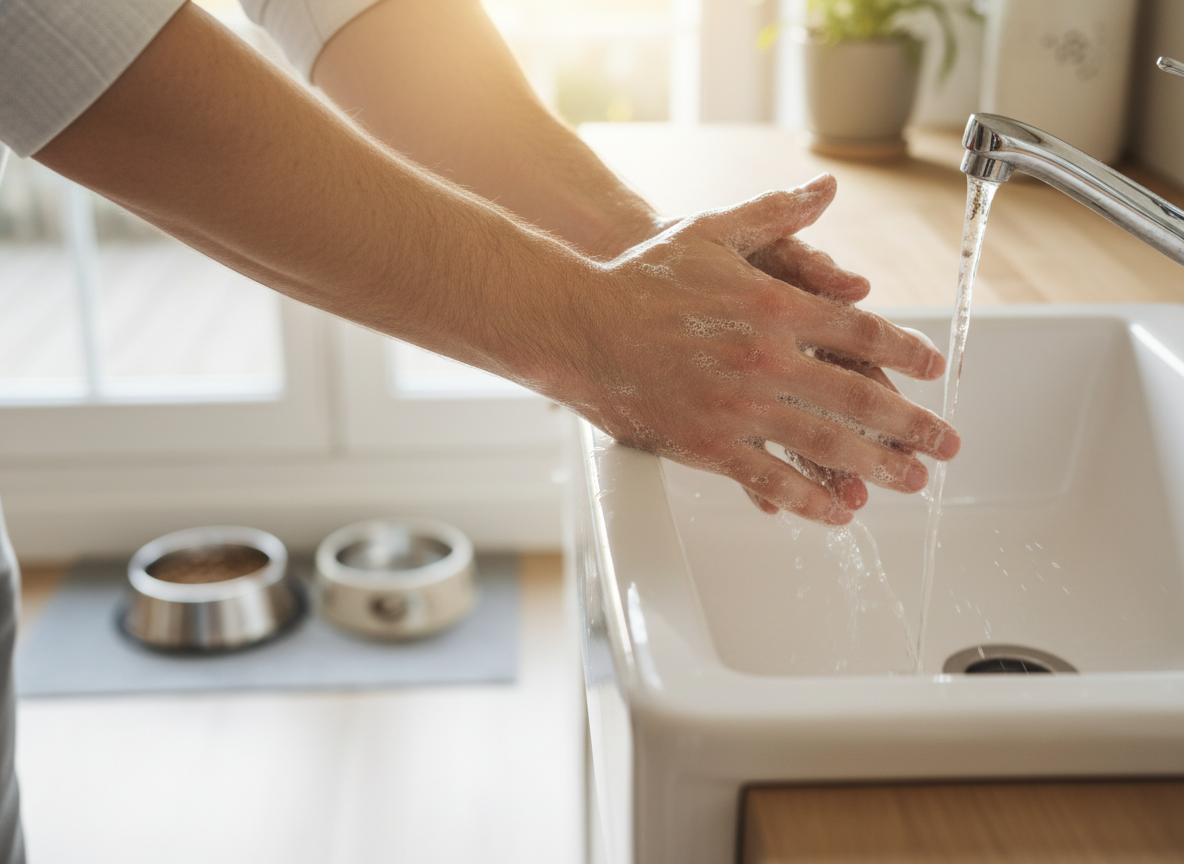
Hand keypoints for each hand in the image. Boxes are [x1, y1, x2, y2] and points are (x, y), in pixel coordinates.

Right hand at [551, 174, 958, 525]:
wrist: (577, 325)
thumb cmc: (642, 277)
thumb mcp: (711, 232)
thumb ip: (776, 214)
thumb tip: (826, 190)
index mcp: (775, 305)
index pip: (863, 333)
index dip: (908, 353)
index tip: (936, 370)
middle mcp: (766, 359)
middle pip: (861, 399)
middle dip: (914, 425)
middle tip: (948, 445)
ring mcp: (738, 407)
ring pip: (826, 447)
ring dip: (878, 469)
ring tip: (913, 483)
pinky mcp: (707, 444)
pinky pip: (770, 480)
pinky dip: (809, 500)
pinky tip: (838, 514)